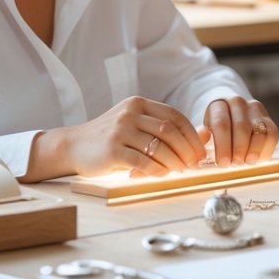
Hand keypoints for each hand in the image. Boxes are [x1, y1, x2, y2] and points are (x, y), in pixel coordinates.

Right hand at [59, 96, 208, 177]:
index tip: (200, 151)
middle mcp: (129, 113)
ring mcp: (120, 130)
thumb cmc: (111, 138)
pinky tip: (162, 175)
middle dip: (187, 149)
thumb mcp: (137, 126)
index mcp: (138, 104)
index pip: (174, 116)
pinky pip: (142, 161)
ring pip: (158, 146)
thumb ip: (167, 130)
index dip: (191, 134)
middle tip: (194, 164)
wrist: (73, 146)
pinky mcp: (112, 150)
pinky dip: (157, 169)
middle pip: (169, 130)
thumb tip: (205, 135)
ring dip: (175, 161)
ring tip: (181, 171)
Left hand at [203, 97, 277, 166]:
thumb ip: (202, 135)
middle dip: (239, 149)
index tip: (223, 163)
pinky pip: (272, 134)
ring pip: (259, 130)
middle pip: (241, 127)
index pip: (221, 124)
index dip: (223, 145)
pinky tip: (258, 159)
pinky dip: (267, 149)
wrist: (230, 114)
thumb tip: (204, 136)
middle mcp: (238, 103)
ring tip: (248, 162)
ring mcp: (255, 110)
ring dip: (254, 149)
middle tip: (235, 164)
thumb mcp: (205, 129)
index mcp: (219, 104)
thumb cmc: (216, 127)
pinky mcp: (268, 119)